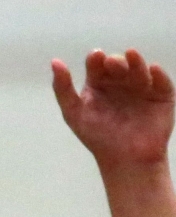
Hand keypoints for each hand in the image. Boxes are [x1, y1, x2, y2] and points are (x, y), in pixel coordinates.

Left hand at [52, 49, 174, 171]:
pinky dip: (159, 75)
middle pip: (118, 65)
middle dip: (115, 61)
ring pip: (139, 70)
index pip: (96, 65)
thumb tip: (55, 61)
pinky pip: (162, 83)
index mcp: (98, 83)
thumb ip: (62, 88)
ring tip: (132, 56)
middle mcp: (119, 82)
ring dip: (136, 63)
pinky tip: (153, 69)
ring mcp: (141, 88)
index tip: (96, 57)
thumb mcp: (73, 112)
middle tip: (112, 63)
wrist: (125, 160)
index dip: (95, 59)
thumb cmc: (97, 136)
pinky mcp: (161, 98)